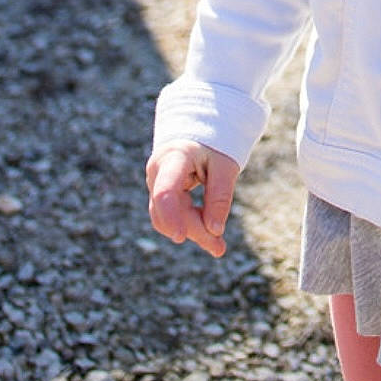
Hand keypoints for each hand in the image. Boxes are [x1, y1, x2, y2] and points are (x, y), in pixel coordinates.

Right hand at [146, 140, 238, 257]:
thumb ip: (220, 195)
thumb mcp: (225, 164)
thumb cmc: (213, 145)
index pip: (166, 191)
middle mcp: (158, 173)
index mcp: (174, 158)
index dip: (171, 216)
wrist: (197, 131)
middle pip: (169, 211)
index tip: (181, 237)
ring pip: (168, 218)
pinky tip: (210, 234)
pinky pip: (172, 215)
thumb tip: (215, 230)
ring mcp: (155, 185)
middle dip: (194, 230)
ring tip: (218, 246)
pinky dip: (191, 224)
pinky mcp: (160, 195)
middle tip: (220, 248)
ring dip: (193, 232)